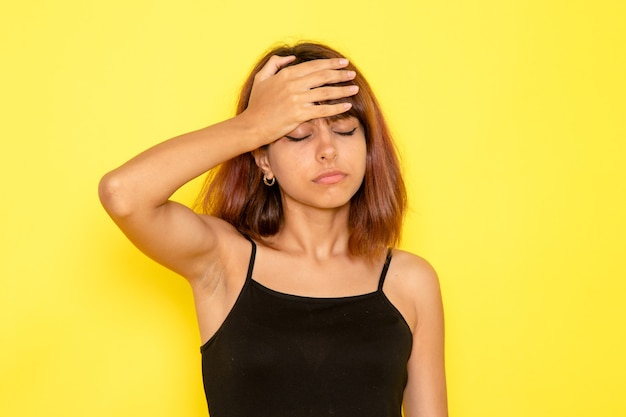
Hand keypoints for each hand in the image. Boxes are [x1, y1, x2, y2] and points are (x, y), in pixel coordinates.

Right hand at [242, 55, 358, 144]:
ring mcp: (297, 99)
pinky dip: (336, 107)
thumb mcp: (261, 78)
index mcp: (286, 74)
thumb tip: (291, 57)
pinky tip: (346, 105)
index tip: (342, 63)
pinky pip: (322, 110)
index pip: (314, 66)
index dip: (330, 63)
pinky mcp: (299, 114)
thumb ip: (275, 63)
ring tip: (354, 88)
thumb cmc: (256, 104)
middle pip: (323, 76)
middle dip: (340, 74)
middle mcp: (293, 85)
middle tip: (352, 74)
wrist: (252, 126)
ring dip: (342, 90)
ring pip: (325, 92)